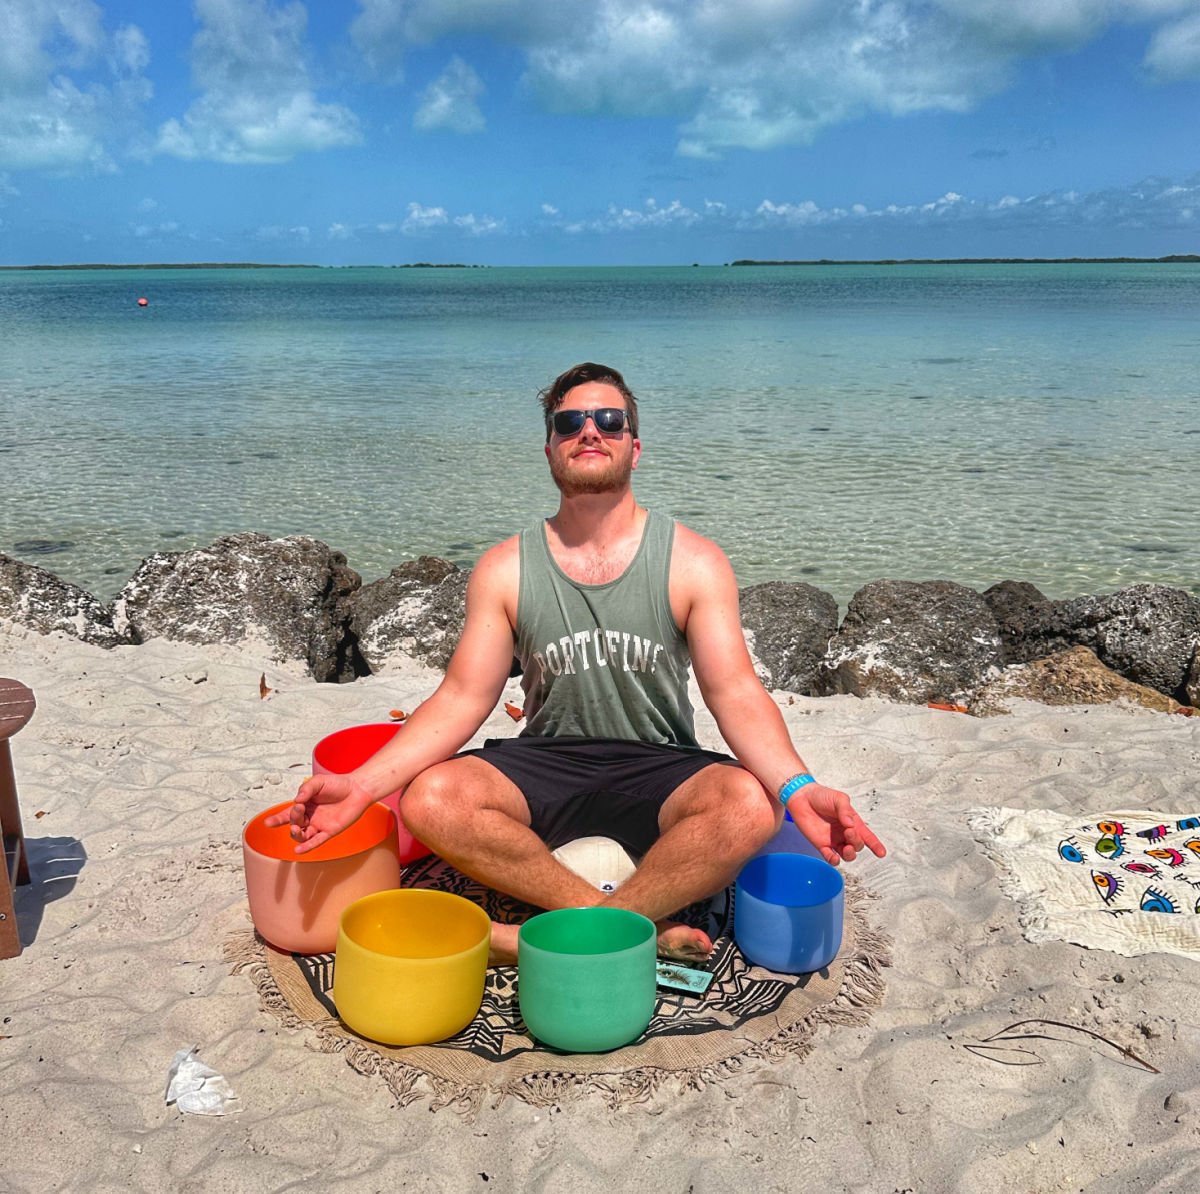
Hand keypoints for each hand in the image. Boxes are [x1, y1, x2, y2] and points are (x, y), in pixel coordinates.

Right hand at [263, 774, 377, 853]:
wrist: (358, 789)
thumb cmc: (339, 784)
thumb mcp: (318, 782)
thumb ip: (306, 789)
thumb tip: (296, 801)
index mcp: (305, 804)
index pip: (287, 814)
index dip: (277, 819)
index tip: (267, 823)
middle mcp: (310, 816)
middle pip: (294, 823)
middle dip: (293, 817)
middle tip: (299, 808)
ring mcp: (319, 825)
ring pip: (302, 835)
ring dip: (296, 834)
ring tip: (295, 829)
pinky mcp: (329, 831)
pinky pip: (316, 842)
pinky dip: (307, 846)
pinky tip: (298, 850)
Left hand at [787, 783, 885, 865]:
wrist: (801, 797)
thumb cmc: (821, 796)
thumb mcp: (838, 798)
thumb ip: (845, 810)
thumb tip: (850, 824)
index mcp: (852, 822)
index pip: (867, 835)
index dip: (875, 844)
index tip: (882, 853)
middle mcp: (845, 833)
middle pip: (857, 845)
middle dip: (856, 841)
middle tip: (849, 832)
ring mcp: (834, 840)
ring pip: (847, 854)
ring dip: (849, 854)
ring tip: (846, 848)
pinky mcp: (821, 845)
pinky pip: (830, 857)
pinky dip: (833, 860)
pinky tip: (834, 858)